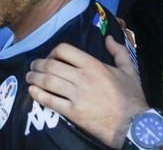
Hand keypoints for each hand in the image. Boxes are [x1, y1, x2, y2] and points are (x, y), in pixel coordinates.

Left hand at [26, 37, 147, 147]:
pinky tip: (32, 92)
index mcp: (93, 65)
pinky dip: (38, 95)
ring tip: (29, 77)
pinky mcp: (73, 112)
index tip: (50, 57)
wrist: (133, 124)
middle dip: (38, 64)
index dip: (53, 52)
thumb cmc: (131, 97)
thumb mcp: (129, 70)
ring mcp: (76, 95)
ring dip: (34, 78)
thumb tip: (108, 38)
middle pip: (51, 65)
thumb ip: (118, 51)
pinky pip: (50, 101)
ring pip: (48, 81)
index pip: (64, 50)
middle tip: (33, 66)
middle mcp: (82, 77)